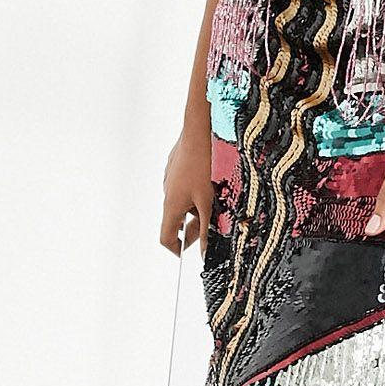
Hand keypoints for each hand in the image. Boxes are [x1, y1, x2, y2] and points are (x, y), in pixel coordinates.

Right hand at [160, 111, 213, 253]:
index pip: (166, 237)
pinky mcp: (177, 169)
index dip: (177, 249)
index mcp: (172, 205)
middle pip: (177, 220)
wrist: (198, 132)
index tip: (188, 254)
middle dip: (195, 227)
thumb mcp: (209, 202)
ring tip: (218, 201)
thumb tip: (204, 252)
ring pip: (184, 203)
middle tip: (214, 228)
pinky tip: (213, 185)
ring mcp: (171, 180)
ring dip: (198, 209)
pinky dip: (197, 193)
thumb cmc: (203, 166)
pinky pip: (185, 188)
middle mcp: (168, 194)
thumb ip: (206, 229)